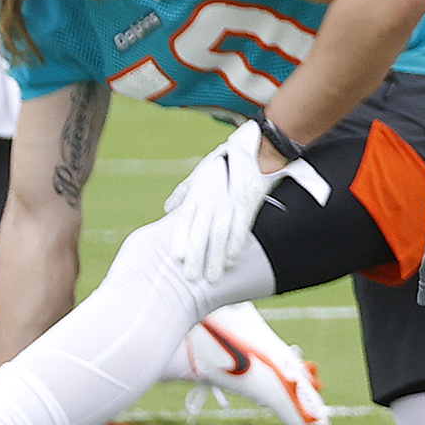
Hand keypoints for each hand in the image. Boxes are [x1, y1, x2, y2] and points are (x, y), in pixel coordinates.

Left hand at [160, 124, 288, 286]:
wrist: (256, 146)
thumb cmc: (225, 160)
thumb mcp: (200, 173)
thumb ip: (184, 192)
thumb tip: (168, 209)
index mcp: (198, 192)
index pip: (186, 218)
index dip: (181, 238)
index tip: (177, 258)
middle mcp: (212, 199)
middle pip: (201, 231)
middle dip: (196, 255)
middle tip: (191, 277)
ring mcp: (230, 202)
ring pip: (220, 233)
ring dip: (216, 257)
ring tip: (212, 277)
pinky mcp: (247, 204)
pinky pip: (241, 228)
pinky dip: (236, 245)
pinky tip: (232, 261)